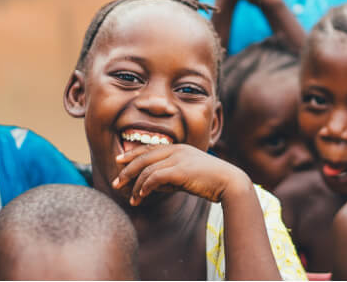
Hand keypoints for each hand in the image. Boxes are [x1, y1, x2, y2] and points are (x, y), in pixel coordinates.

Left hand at [112, 144, 247, 206]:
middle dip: (127, 170)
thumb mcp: (186, 177)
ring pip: (147, 169)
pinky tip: (141, 196)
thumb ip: (169, 178)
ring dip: (136, 185)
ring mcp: (178, 158)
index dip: (132, 154)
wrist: (230, 183)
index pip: (149, 149)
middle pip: (143, 157)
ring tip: (131, 198)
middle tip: (116, 182)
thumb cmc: (210, 182)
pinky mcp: (180, 170)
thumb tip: (150, 186)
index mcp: (178, 148)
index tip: (119, 161)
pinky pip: (155, 177)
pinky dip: (145, 187)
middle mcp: (176, 150)